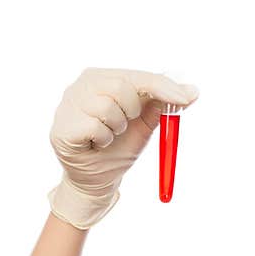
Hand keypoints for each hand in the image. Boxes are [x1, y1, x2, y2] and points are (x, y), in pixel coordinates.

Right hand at [47, 67, 198, 229]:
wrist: (97, 179)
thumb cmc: (119, 148)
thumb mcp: (145, 126)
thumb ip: (163, 107)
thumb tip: (192, 91)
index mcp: (105, 78)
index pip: (138, 76)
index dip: (163, 87)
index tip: (185, 99)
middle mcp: (84, 84)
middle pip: (122, 87)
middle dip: (133, 111)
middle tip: (126, 125)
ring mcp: (69, 102)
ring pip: (107, 107)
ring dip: (117, 129)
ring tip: (108, 137)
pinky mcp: (62, 125)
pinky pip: (94, 127)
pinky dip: (103, 141)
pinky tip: (95, 144)